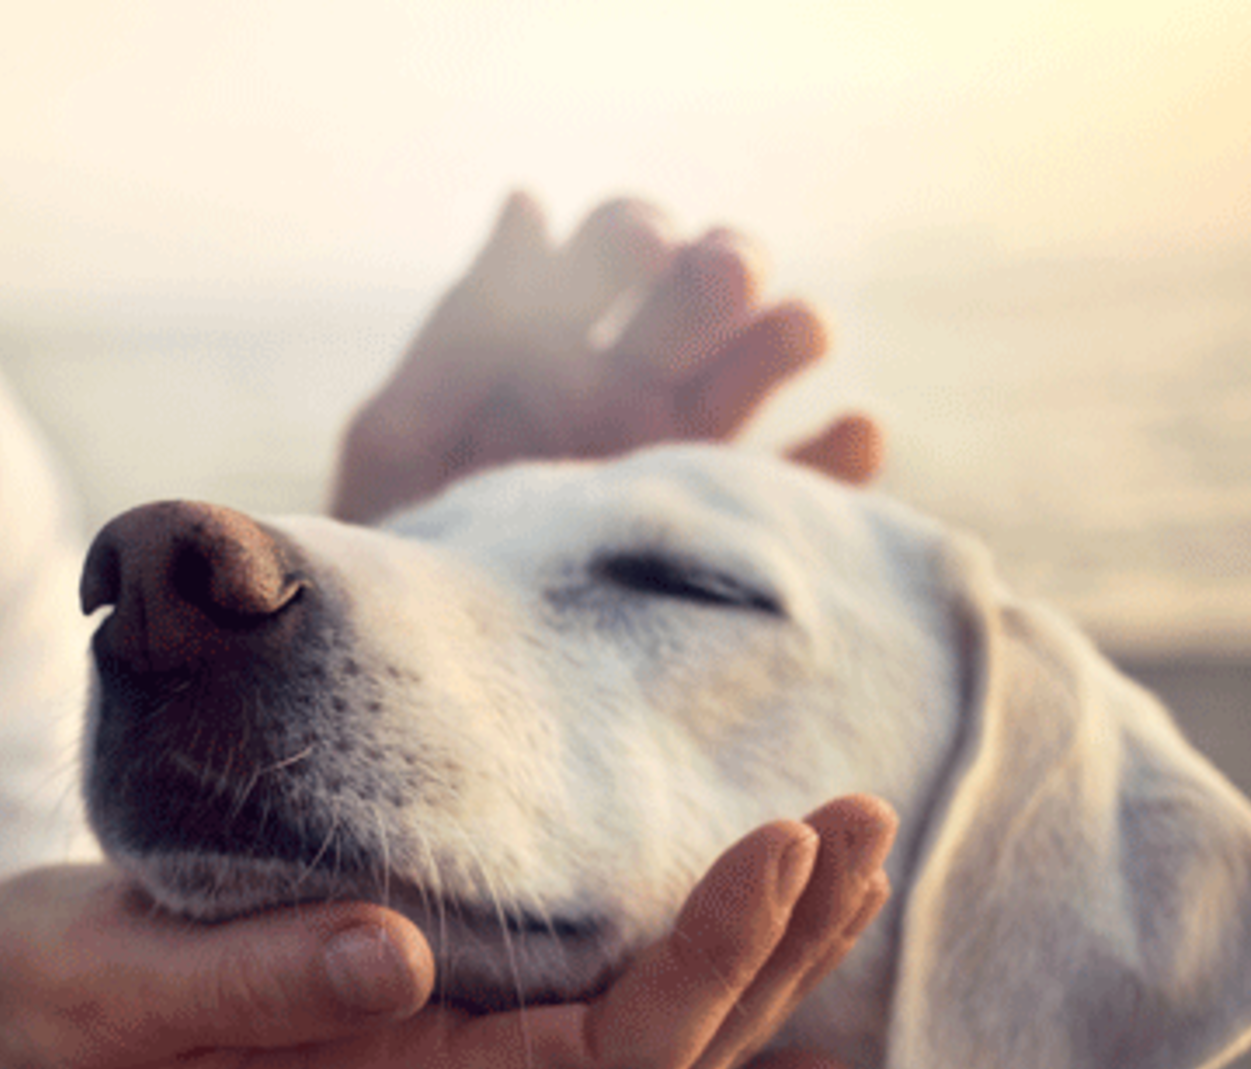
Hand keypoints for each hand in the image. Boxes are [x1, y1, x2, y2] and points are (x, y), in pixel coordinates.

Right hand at [0, 796, 894, 1068]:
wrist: (23, 1043)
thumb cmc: (63, 1002)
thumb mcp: (121, 983)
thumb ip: (256, 978)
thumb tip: (398, 951)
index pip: (606, 1058)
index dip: (710, 962)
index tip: (779, 840)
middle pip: (670, 1064)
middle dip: (778, 947)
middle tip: (858, 819)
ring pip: (661, 1064)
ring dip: (769, 973)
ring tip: (855, 871)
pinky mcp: (447, 1044)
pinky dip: (722, 1051)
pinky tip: (803, 1044)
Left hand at [331, 192, 883, 524]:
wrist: (431, 685)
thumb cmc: (398, 554)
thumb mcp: (403, 439)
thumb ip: (464, 329)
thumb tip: (528, 201)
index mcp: (553, 345)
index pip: (615, 251)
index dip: (633, 236)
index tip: (641, 247)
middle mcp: (633, 388)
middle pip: (703, 295)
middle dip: (720, 269)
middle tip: (722, 275)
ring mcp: (687, 459)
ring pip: (761, 370)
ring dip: (786, 334)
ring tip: (797, 330)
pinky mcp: (730, 538)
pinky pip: (806, 492)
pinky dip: (840, 459)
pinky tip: (852, 433)